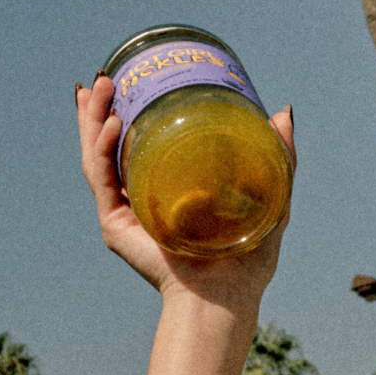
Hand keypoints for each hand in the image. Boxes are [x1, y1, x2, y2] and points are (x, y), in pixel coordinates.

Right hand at [76, 73, 294, 315]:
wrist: (227, 296)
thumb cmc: (249, 259)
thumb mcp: (271, 197)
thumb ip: (278, 158)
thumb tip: (282, 111)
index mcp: (166, 195)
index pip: (140, 148)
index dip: (129, 116)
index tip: (128, 85)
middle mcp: (139, 202)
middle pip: (110, 147)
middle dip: (102, 110)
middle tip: (108, 79)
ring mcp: (124, 214)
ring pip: (97, 157)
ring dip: (93, 120)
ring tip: (101, 88)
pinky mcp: (115, 226)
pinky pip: (102, 180)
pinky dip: (102, 150)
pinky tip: (110, 125)